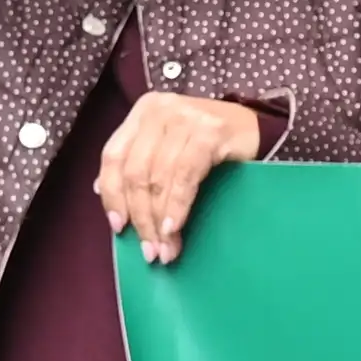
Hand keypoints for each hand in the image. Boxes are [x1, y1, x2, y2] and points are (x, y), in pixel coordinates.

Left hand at [95, 91, 270, 263]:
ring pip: (158, 178)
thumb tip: (102, 191)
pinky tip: (176, 228)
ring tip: (167, 249)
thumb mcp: (168, 146)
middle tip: (149, 250)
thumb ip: (139, 162)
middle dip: (141, 217)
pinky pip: (185, 177)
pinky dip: (178, 206)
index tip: (118, 227)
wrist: (258, 127)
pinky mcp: (209, 132)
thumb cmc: (211, 142)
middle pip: (136, 172)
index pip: (113, 156)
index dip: (112, 195)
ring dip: (160, 221)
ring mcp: (185, 118)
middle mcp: (159, 111)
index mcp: (143, 112)